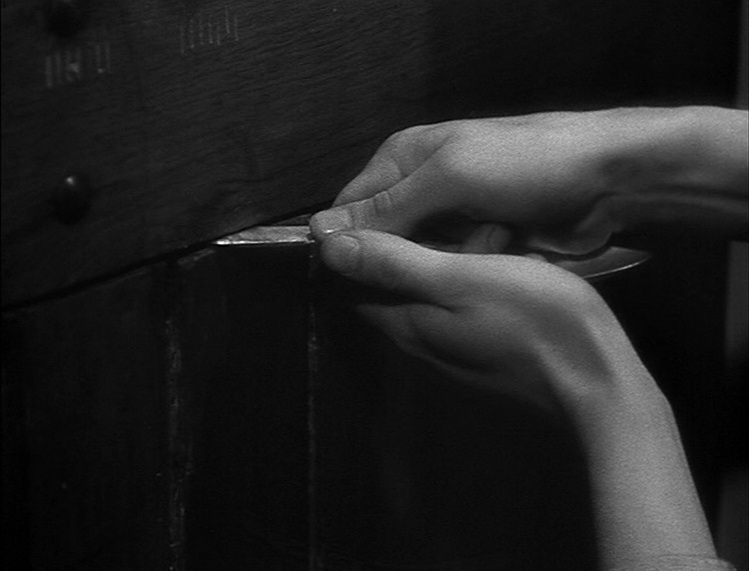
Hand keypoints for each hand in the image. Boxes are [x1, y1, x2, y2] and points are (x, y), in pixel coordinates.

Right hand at [312, 110, 624, 254]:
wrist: (607, 177)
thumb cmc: (523, 166)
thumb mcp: (449, 180)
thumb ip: (386, 209)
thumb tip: (318, 233)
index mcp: (402, 158)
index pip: (350, 209)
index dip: (348, 245)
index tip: (350, 282)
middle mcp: (420, 186)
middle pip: (386, 237)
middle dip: (404, 256)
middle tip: (434, 264)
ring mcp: (452, 215)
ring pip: (420, 256)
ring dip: (442, 261)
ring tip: (480, 248)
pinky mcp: (479, 238)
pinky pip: (454, 263)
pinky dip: (468, 266)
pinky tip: (493, 258)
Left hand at [319, 229, 643, 410]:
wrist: (593, 378)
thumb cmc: (528, 318)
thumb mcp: (458, 277)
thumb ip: (393, 263)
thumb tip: (329, 247)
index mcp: (403, 320)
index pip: (352, 281)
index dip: (364, 240)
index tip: (396, 208)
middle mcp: (417, 336)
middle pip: (391, 282)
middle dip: (414, 243)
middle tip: (459, 222)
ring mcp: (449, 344)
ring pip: (427, 287)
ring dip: (447, 255)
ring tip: (491, 238)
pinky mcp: (478, 344)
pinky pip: (457, 298)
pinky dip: (470, 272)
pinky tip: (503, 259)